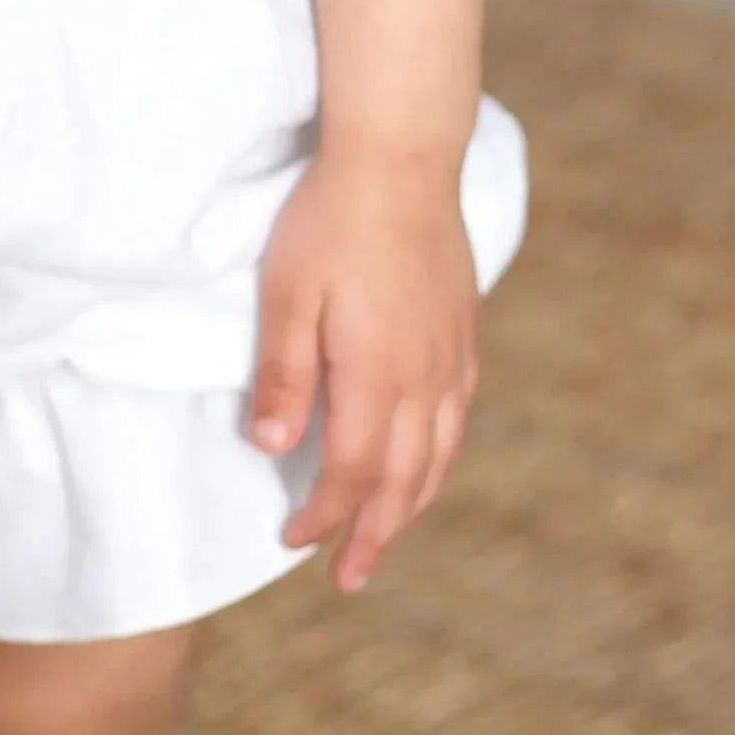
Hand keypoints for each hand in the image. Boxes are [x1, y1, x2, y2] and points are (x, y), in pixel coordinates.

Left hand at [246, 139, 480, 592]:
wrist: (402, 156)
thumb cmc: (331, 220)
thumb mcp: (285, 294)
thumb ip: (281, 374)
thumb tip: (271, 448)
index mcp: (375, 374)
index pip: (350, 472)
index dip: (323, 516)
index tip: (293, 540)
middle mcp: (424, 377)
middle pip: (402, 480)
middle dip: (373, 534)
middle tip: (349, 578)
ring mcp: (451, 356)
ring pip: (438, 456)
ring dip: (410, 506)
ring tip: (386, 537)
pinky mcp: (463, 333)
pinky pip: (457, 418)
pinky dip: (439, 459)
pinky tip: (426, 464)